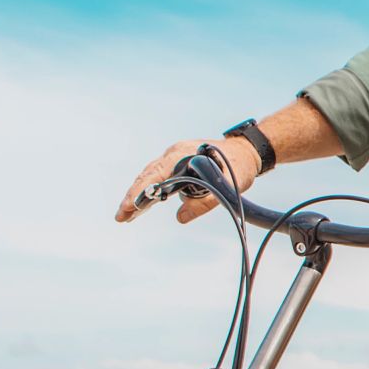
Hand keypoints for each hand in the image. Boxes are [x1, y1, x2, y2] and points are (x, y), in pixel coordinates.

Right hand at [115, 137, 260, 223]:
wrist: (247, 151)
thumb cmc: (238, 166)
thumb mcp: (225, 186)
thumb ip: (204, 203)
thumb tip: (180, 217)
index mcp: (182, 154)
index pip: (154, 175)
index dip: (140, 191)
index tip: (128, 207)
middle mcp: (174, 153)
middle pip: (147, 176)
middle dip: (133, 197)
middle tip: (120, 217)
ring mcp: (174, 156)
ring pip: (150, 176)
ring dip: (139, 195)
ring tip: (127, 216)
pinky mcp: (177, 162)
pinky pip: (159, 176)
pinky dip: (149, 189)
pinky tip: (143, 205)